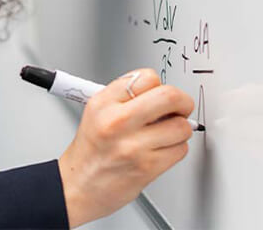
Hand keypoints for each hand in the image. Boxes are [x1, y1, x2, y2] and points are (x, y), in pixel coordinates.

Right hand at [57, 69, 194, 227]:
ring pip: (180, 126)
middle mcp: (118, 121)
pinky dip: (176, 147)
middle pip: (169, 97)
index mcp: (104, 102)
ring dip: (180, 128)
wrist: (80, 185)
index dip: (159, 84)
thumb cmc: (92, 148)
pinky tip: (161, 148)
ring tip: (166, 131)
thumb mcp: (97, 109)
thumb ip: (125, 94)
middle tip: (181, 106)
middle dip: (182, 101)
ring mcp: (134, 146)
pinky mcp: (147, 167)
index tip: (160, 91)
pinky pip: (180, 149)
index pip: (147, 77)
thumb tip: (159, 88)